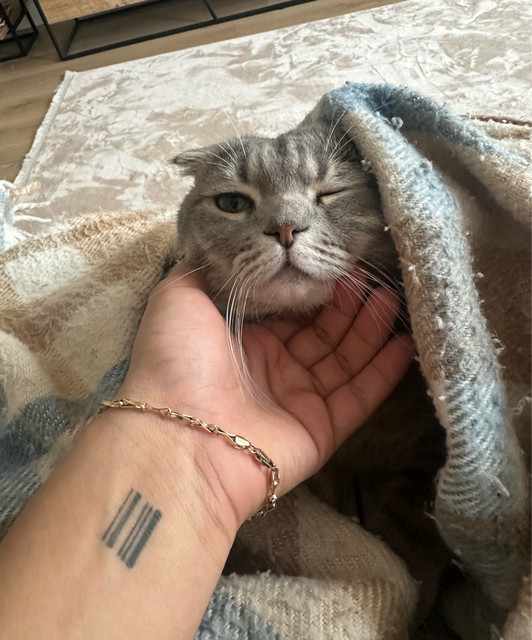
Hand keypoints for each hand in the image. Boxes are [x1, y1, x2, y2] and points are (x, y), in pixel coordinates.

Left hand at [118, 262, 414, 526]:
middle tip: (373, 278)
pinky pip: (359, 397)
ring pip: (344, 360)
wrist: (180, 437)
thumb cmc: (176, 360)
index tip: (338, 261)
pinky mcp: (321, 430)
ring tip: (392, 300)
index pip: (289, 308)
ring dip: (369, 330)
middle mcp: (271, 368)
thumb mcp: (177, 297)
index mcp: (241, 338)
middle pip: (321, 332)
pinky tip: (404, 343)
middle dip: (348, 304)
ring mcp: (297, 400)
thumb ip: (204, 269)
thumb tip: (228, 244)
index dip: (314, 287)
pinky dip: (383, 372)